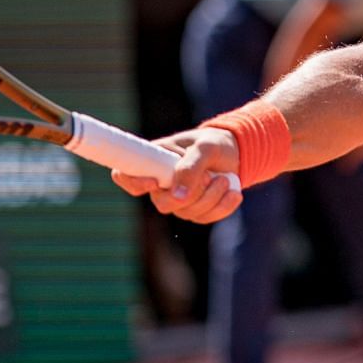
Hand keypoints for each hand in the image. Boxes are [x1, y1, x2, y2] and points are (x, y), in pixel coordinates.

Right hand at [112, 127, 242, 222]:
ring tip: (225, 178)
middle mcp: (160, 185)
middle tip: (209, 176)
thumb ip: (190, 167)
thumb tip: (178, 197)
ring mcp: (177, 201)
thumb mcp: (205, 148)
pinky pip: (205, 218)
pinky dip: (223, 206)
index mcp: (154, 161)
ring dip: (212, 196)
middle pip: (163, 204)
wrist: (235, 154)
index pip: (127, 176)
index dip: (133, 183)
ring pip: (188, 212)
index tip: (154, 182)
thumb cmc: (213, 144)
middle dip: (192, 193)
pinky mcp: (195, 211)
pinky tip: (233, 193)